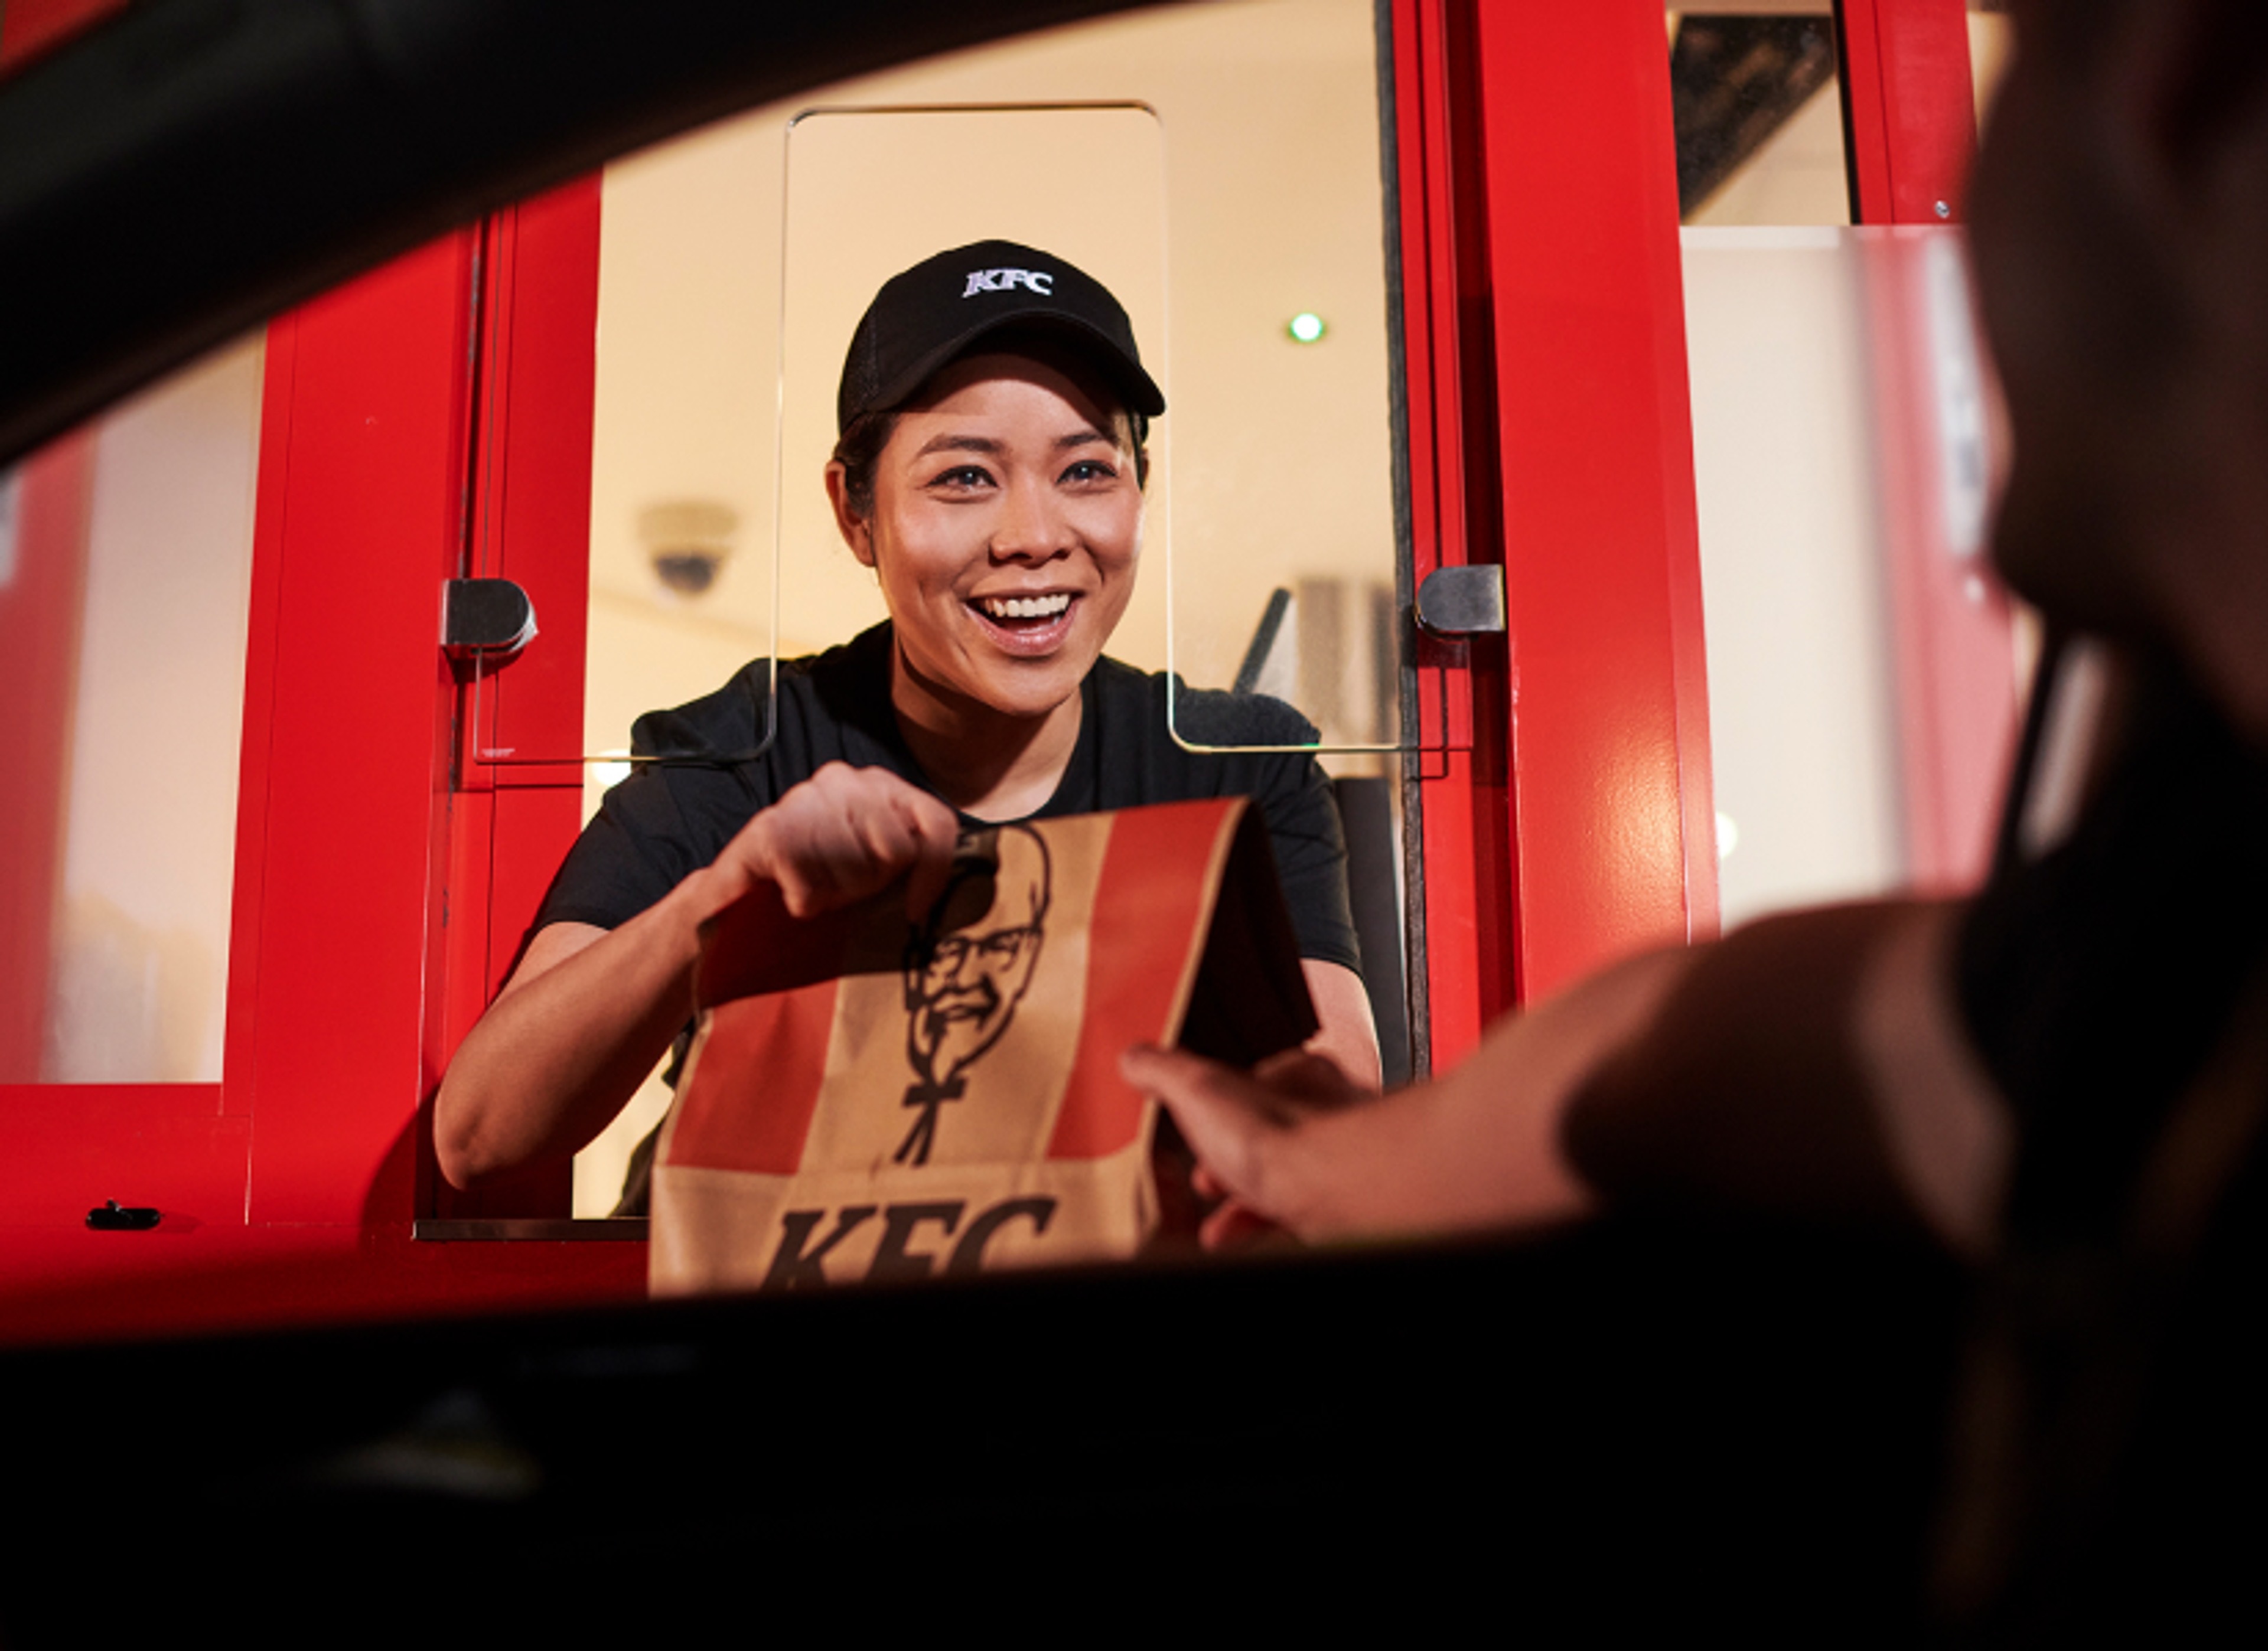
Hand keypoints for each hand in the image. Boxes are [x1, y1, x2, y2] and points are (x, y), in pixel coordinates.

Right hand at [714, 762, 959, 921]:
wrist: (736, 902)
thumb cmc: (819, 886)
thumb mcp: (881, 870)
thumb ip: (918, 861)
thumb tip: (973, 881)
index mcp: (881, 786)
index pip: (936, 820)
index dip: (934, 871)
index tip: (916, 910)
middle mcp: (846, 779)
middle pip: (896, 848)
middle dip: (873, 884)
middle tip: (843, 891)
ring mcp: (805, 797)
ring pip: (855, 867)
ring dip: (836, 895)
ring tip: (817, 891)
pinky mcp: (769, 829)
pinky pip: (811, 883)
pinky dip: (804, 903)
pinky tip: (792, 898)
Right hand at [1122, 1043, 1373, 1246]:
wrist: (1330, 1188)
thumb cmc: (1280, 1135)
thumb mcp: (1197, 1088)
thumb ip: (1164, 1071)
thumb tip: (1135, 1058)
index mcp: (1301, 1079)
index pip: (1260, 1085)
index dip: (1219, 1112)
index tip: (1196, 1131)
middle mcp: (1332, 1118)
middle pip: (1272, 1141)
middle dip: (1230, 1168)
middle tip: (1206, 1184)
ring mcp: (1341, 1167)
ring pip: (1290, 1187)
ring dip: (1246, 1209)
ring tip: (1216, 1230)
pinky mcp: (1345, 1213)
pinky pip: (1303, 1224)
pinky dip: (1269, 1234)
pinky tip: (1244, 1242)